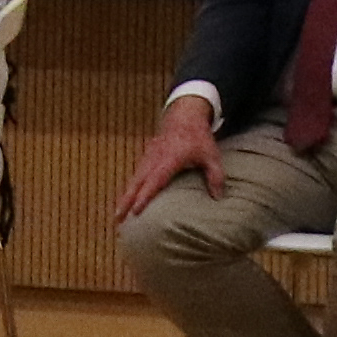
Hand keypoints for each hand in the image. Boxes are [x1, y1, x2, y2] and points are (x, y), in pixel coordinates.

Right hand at [113, 95, 227, 222]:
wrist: (184, 116)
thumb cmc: (198, 137)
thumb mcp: (211, 155)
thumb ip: (215, 176)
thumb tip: (218, 198)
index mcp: (170, 159)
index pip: (155, 180)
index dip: (145, 196)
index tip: (136, 210)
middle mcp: (155, 159)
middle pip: (137, 183)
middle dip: (126, 201)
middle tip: (117, 219)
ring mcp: (148, 157)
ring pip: (133, 180)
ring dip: (124, 197)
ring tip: (118, 216)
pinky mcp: (146, 157)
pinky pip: (135, 175)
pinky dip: (129, 188)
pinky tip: (125, 201)